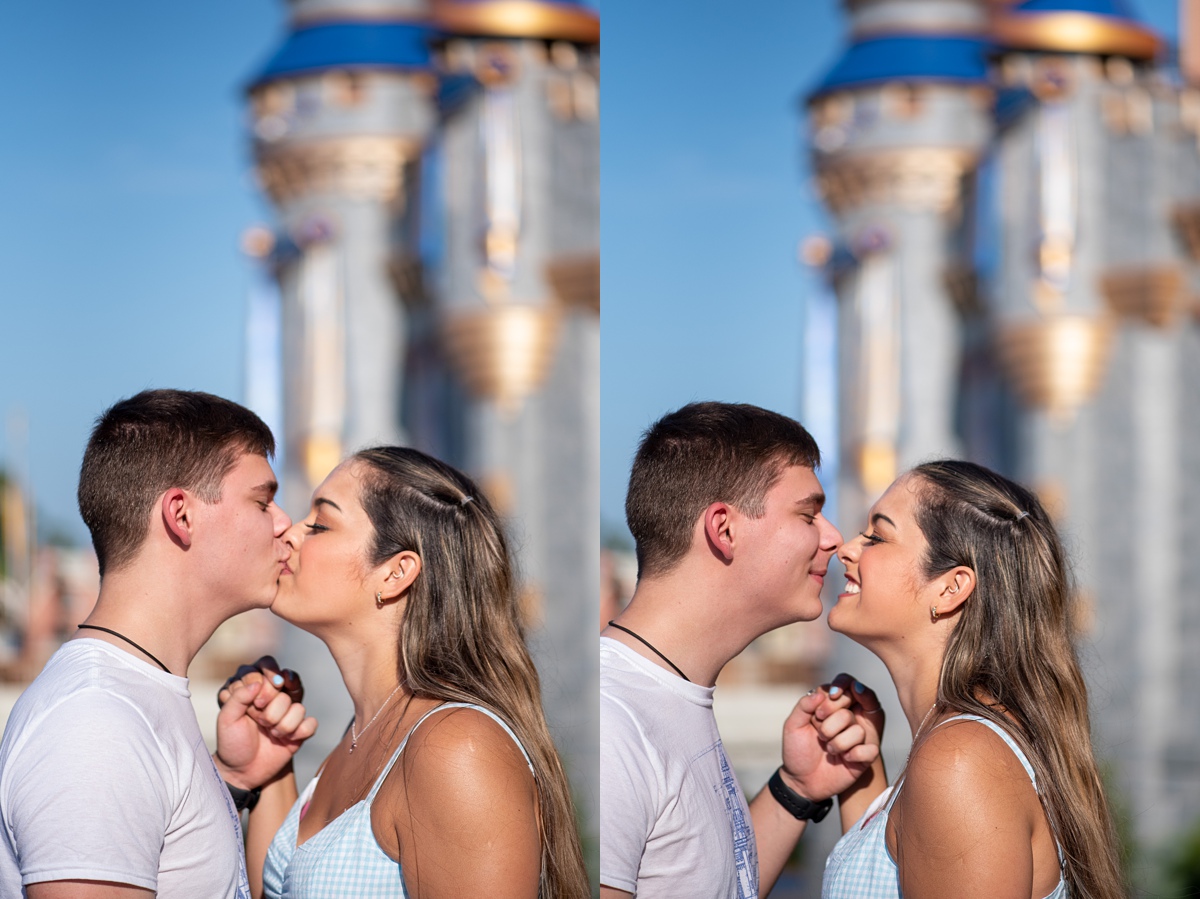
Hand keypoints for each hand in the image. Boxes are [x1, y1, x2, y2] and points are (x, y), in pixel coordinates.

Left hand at [214, 658, 316, 789]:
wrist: (242, 771)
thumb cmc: (232, 743)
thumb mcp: (226, 719)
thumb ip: (237, 697)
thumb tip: (258, 683)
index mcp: (256, 690)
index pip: (267, 670)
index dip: (264, 687)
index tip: (254, 705)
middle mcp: (275, 698)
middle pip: (284, 691)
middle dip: (270, 711)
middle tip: (258, 722)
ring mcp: (289, 713)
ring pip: (298, 708)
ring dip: (281, 726)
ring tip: (270, 734)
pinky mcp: (301, 729)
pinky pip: (310, 723)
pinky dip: (299, 733)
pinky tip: (287, 740)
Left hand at [778, 672, 883, 801]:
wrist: (801, 781)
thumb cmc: (797, 751)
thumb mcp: (793, 726)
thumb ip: (804, 706)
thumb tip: (821, 693)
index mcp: (831, 708)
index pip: (843, 690)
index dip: (834, 697)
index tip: (821, 711)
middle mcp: (847, 720)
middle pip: (849, 710)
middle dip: (830, 724)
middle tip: (820, 734)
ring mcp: (857, 738)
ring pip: (858, 731)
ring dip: (838, 743)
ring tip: (829, 750)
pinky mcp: (864, 757)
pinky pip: (870, 750)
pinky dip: (854, 755)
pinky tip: (844, 760)